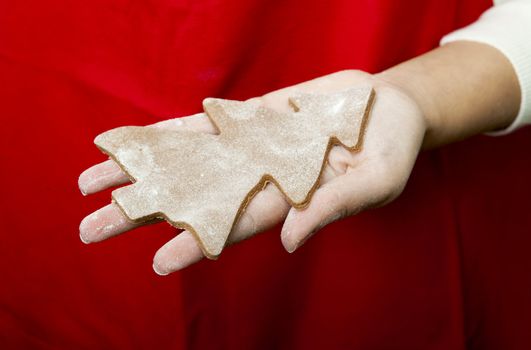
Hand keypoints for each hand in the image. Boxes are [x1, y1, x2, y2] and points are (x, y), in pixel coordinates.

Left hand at [78, 70, 426, 274]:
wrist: (385, 106)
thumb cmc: (391, 150)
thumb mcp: (376, 181)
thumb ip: (334, 208)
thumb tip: (289, 240)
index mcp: (287, 202)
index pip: (234, 226)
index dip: (199, 242)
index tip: (160, 262)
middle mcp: (256, 178)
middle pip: (191, 198)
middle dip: (144, 212)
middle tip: (91, 230)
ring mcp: (246, 147)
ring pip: (184, 160)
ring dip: (139, 172)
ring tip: (88, 185)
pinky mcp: (245, 118)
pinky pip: (198, 125)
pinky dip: (164, 133)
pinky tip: (129, 143)